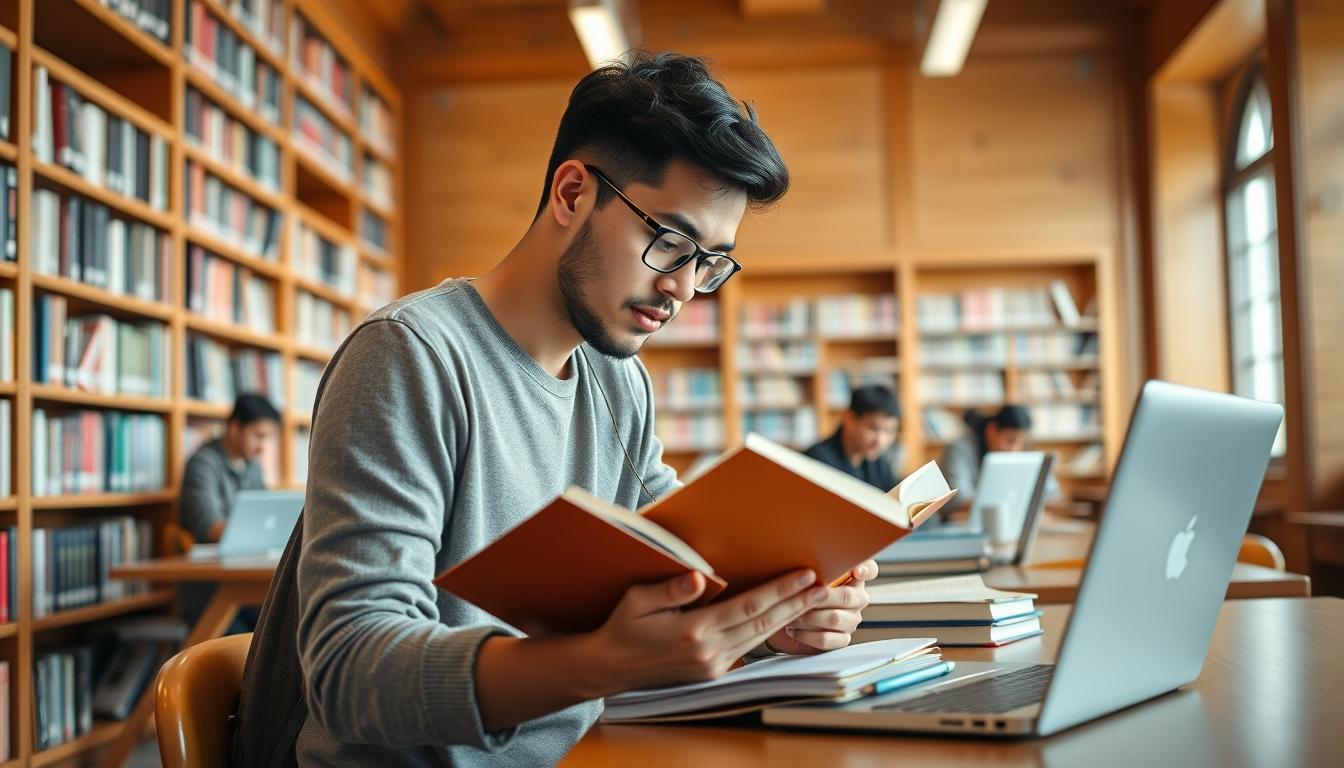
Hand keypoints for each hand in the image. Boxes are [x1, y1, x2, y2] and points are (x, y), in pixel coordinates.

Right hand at [584, 569, 826, 694]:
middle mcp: (710, 652)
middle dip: (796, 604)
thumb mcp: (638, 600)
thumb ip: (670, 590)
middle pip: (764, 623)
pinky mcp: (712, 672)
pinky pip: (749, 647)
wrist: (611, 667)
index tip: (804, 576)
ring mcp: (713, 665)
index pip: (749, 607)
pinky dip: (769, 631)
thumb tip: (698, 578)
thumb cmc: (624, 627)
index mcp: (695, 631)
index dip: (780, 591)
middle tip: (824, 586)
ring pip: (761, 637)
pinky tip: (782, 618)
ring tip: (812, 599)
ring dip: (789, 618)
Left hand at [761, 559, 877, 654]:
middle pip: (848, 597)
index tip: (856, 570)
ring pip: (835, 619)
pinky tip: (793, 629)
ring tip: (791, 613)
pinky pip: (827, 639)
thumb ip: (810, 564)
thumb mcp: (803, 572)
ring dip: (809, 616)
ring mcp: (851, 620)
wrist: (786, 618)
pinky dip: (807, 635)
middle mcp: (856, 598)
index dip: (866, 569)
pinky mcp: (841, 640)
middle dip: (822, 596)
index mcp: (853, 577)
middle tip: (801, 595)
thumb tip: (801, 551)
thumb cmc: (796, 589)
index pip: (870, 569)